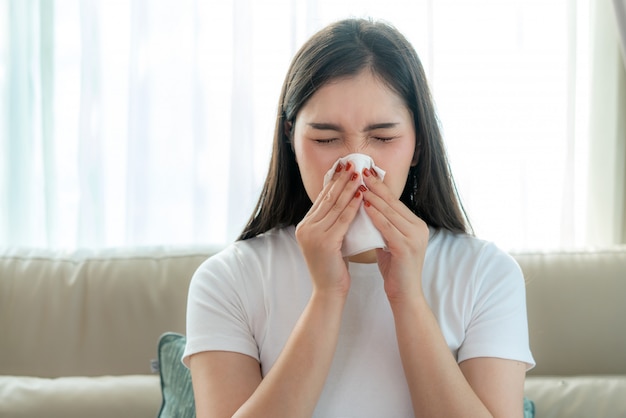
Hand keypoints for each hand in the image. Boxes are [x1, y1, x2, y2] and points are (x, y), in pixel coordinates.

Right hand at [295, 162, 363, 295]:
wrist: (328, 291)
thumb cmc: (332, 268)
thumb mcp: (329, 240)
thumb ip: (332, 223)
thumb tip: (345, 202)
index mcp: (304, 226)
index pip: (321, 199)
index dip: (334, 182)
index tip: (345, 168)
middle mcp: (305, 228)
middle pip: (327, 198)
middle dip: (341, 179)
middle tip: (353, 163)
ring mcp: (313, 234)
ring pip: (335, 206)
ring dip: (349, 188)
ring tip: (359, 174)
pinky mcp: (325, 242)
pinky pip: (342, 219)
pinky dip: (353, 206)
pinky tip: (361, 195)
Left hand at [361, 168, 428, 302]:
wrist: (405, 295)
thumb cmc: (394, 270)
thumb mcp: (389, 242)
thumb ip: (383, 226)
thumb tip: (367, 207)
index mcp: (416, 225)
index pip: (395, 201)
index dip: (380, 186)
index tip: (366, 173)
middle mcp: (418, 228)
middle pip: (393, 203)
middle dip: (376, 186)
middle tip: (361, 171)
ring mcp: (414, 237)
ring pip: (390, 212)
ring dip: (374, 197)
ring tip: (359, 184)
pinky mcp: (406, 247)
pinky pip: (388, 227)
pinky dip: (375, 215)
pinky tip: (364, 206)